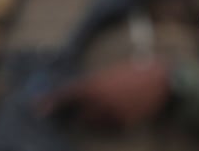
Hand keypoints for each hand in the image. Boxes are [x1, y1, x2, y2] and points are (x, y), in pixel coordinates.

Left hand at [36, 59, 170, 128]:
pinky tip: (127, 108)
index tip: (37, 109)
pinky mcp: (124, 123)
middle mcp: (100, 100)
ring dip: (99, 117)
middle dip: (82, 113)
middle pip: (80, 115)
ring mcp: (111, 113)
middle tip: (92, 107)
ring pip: (95, 123)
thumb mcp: (111, 75)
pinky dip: (114, 120)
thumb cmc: (135, 72)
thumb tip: (79, 99)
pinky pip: (111, 126)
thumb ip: (94, 86)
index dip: (50, 101)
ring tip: (116, 103)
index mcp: (95, 83)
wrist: (161, 79)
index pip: (66, 93)